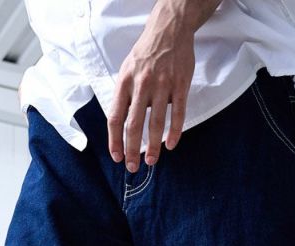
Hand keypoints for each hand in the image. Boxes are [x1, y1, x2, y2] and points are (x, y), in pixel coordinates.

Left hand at [107, 1, 197, 171]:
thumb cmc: (146, 53)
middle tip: (132, 167)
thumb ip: (124, 96)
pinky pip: (178, 113)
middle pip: (134, 125)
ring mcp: (162, 85)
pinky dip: (174, 132)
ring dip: (152, 146)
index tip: (117, 156)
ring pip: (156, 122)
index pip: (115, 117)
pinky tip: (171, 145)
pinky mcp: (180, 84)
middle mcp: (141, 85)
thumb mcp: (127, 70)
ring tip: (151, 161)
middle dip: (132, 150)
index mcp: (124, 83)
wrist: (169, 29)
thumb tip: (120, 125)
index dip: (114, 140)